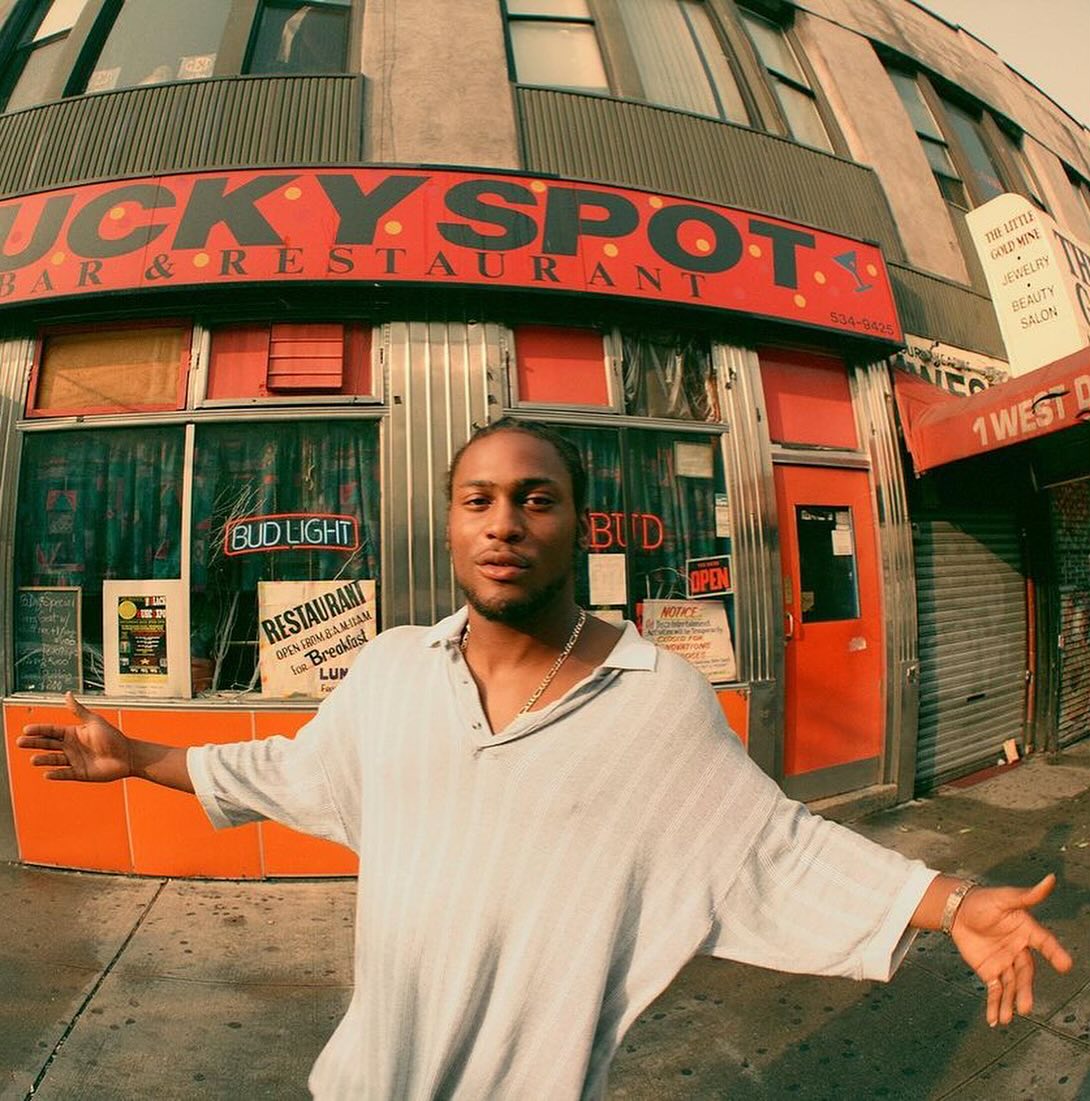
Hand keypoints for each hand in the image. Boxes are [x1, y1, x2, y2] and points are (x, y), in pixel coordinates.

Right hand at [16, 691, 132, 782]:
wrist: (128, 755)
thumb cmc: (113, 737)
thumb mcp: (94, 721)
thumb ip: (79, 710)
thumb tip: (67, 694)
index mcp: (73, 733)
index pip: (51, 731)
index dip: (39, 730)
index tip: (26, 729)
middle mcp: (71, 747)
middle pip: (48, 745)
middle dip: (34, 743)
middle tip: (20, 742)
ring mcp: (74, 760)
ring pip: (54, 760)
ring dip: (43, 760)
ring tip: (33, 759)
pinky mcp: (79, 773)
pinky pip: (65, 774)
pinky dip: (56, 774)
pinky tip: (47, 773)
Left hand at [951, 874, 1072, 1026]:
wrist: (956, 910)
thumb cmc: (983, 901)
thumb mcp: (1003, 897)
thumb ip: (1027, 894)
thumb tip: (1051, 878)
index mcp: (1027, 931)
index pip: (1044, 943)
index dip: (1054, 953)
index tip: (1065, 965)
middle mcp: (1020, 950)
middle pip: (1025, 972)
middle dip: (1025, 989)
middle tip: (1026, 1007)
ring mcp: (1006, 962)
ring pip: (1011, 985)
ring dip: (1010, 1002)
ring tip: (1008, 1017)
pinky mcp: (990, 971)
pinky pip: (995, 990)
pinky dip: (995, 1004)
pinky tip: (995, 1019)